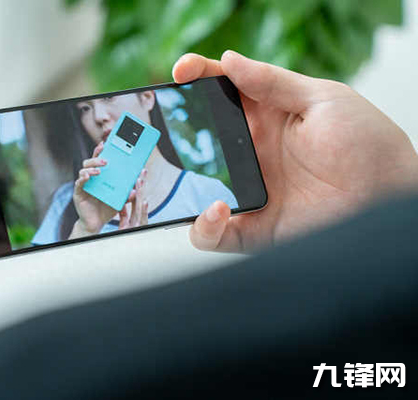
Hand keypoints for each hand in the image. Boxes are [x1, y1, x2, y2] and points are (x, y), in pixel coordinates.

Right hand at [71, 141, 147, 237]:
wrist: (96, 223)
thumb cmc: (106, 208)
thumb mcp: (120, 200)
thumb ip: (127, 194)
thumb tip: (136, 189)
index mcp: (100, 176)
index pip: (99, 159)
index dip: (101, 150)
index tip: (105, 142)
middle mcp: (90, 177)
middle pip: (90, 161)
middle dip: (97, 157)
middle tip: (107, 160)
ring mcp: (83, 184)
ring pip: (84, 170)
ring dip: (91, 167)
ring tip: (100, 170)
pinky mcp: (78, 193)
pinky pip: (79, 183)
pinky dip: (83, 178)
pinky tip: (88, 177)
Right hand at [172, 51, 417, 252]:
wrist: (390, 202)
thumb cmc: (368, 146)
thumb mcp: (324, 99)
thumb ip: (272, 82)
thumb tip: (227, 59)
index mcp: (267, 117)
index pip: (222, 92)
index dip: (198, 78)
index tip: (181, 71)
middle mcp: (252, 153)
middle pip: (199, 137)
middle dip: (175, 129)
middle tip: (161, 120)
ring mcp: (248, 190)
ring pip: (195, 185)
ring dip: (181, 179)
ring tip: (181, 167)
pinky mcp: (251, 229)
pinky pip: (212, 233)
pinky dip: (204, 225)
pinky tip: (217, 208)